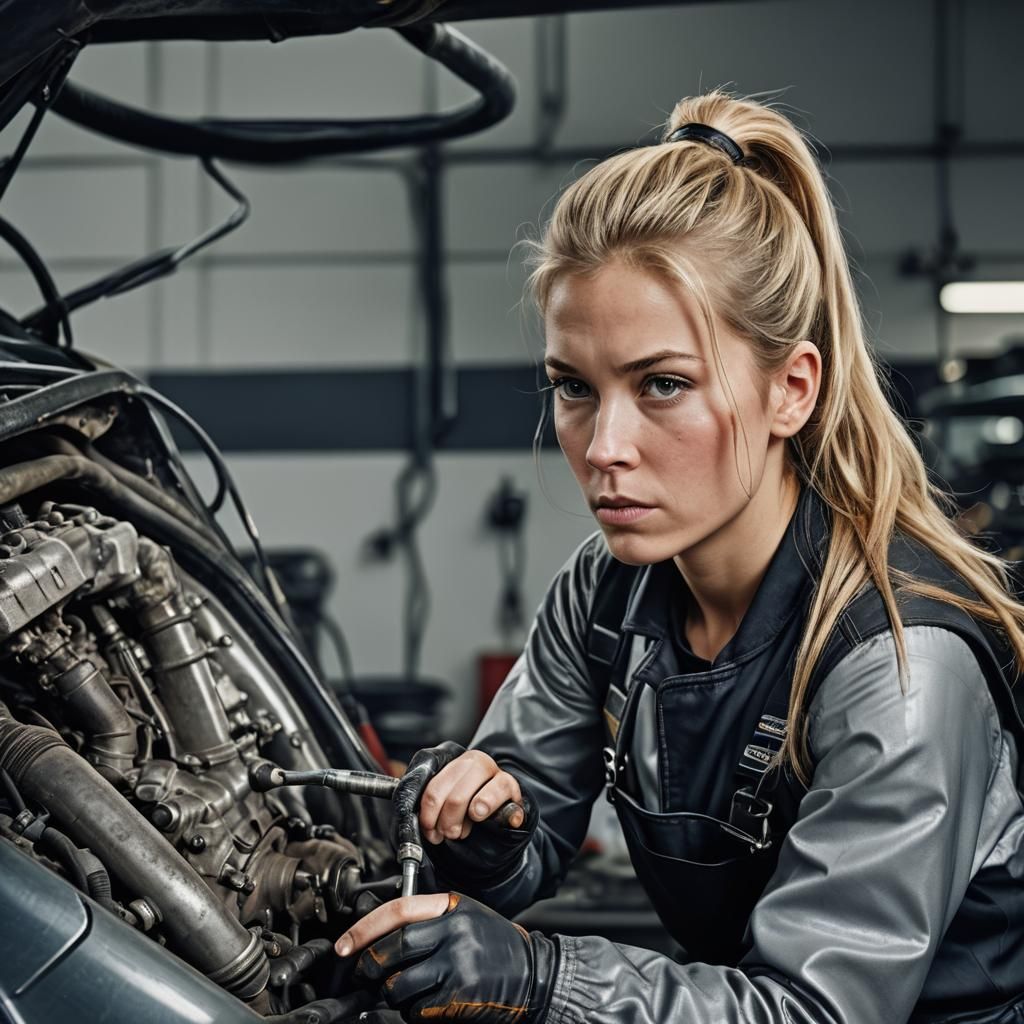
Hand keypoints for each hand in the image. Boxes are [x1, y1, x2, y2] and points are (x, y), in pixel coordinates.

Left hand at [335, 892, 556, 1023]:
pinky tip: (426, 1004)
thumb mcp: (465, 917)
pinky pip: (416, 1010)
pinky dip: (412, 1012)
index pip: (397, 911)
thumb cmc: (495, 946)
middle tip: (367, 974)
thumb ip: (428, 920)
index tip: (343, 946)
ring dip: (393, 995)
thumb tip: (377, 935)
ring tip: (406, 991)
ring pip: (399, 985)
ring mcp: (456, 965)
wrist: (534, 975)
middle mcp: (454, 933)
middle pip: (391, 950)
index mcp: (451, 907)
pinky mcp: (457, 997)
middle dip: (370, 967)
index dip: (364, 929)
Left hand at [394, 742, 538, 887]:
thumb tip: (410, 818)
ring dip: (467, 823)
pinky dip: (502, 817)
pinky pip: (506, 805)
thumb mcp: (443, 799)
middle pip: (455, 794)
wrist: (496, 810)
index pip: (434, 785)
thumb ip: (429, 801)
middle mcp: (476, 762)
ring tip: (462, 831)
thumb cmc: (465, 804)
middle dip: (446, 822)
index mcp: (454, 761)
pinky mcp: (513, 791)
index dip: (428, 812)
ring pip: (479, 801)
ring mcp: (497, 774)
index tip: (428, 828)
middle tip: (444, 834)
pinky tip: (495, 821)